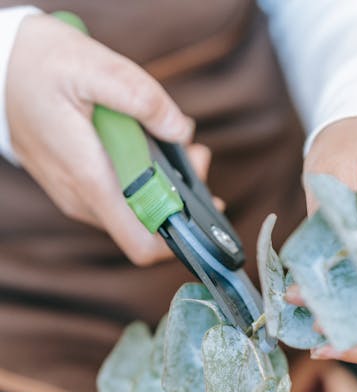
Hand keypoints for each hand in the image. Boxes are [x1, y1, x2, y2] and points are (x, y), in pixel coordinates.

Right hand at [6, 13, 210, 265]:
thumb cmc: (39, 66)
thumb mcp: (94, 66)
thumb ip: (143, 98)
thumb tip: (180, 131)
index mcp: (90, 180)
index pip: (141, 244)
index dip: (178, 238)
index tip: (201, 207)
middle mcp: (84, 201)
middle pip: (146, 227)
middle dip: (179, 197)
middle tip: (194, 154)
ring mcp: (78, 198)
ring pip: (134, 212)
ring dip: (164, 185)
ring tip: (177, 143)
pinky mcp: (78, 187)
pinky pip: (120, 197)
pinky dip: (144, 178)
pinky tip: (150, 144)